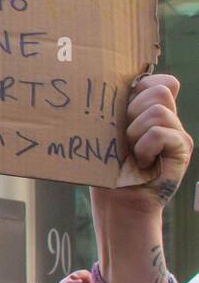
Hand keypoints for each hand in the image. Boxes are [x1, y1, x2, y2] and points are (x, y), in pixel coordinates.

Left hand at [118, 75, 192, 208]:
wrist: (119, 202)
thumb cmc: (108, 168)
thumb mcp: (106, 132)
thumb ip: (114, 108)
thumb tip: (99, 82)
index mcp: (149, 109)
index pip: (158, 80)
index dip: (141, 86)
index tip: (122, 107)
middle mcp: (167, 117)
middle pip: (159, 89)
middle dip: (133, 110)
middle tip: (124, 136)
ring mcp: (177, 131)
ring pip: (159, 109)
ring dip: (136, 131)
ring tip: (131, 151)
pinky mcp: (182, 148)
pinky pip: (160, 132)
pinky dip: (144, 147)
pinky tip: (142, 161)